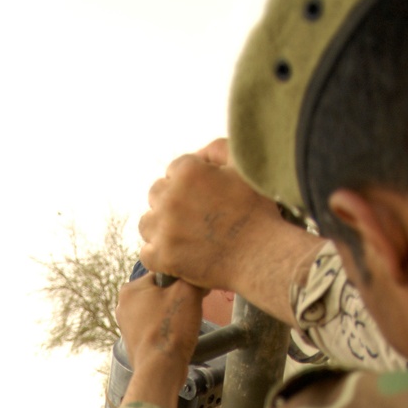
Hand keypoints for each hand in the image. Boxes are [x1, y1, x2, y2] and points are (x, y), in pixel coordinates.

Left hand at [115, 275, 203, 407]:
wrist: (160, 369)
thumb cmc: (171, 329)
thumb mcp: (188, 291)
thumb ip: (191, 275)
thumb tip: (197, 275)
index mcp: (130, 288)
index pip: (163, 273)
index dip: (182, 282)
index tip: (192, 294)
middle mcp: (123, 306)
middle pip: (161, 293)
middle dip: (177, 300)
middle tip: (188, 312)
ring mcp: (127, 326)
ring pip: (159, 311)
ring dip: (173, 316)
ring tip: (182, 326)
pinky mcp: (134, 343)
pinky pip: (156, 329)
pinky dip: (167, 331)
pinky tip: (175, 338)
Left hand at [139, 139, 283, 291]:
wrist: (262, 255)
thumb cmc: (257, 211)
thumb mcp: (243, 167)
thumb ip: (218, 150)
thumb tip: (198, 155)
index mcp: (188, 172)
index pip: (173, 170)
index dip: (189, 183)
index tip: (202, 197)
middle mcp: (171, 198)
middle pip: (156, 194)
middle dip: (171, 202)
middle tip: (192, 217)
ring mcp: (164, 229)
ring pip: (147, 223)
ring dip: (160, 227)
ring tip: (182, 235)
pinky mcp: (163, 257)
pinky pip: (146, 254)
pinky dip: (158, 255)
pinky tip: (175, 254)